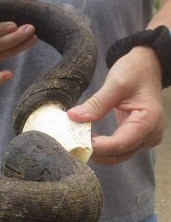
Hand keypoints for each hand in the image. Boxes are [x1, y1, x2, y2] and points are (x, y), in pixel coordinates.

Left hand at [68, 46, 164, 164]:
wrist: (147, 65)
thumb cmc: (135, 71)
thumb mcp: (115, 84)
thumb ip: (96, 104)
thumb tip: (73, 117)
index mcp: (148, 121)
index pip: (120, 144)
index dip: (98, 147)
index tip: (77, 143)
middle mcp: (149, 135)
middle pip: (119, 154)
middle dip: (95, 152)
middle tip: (72, 143)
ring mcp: (144, 138)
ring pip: (117, 155)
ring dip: (97, 152)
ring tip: (77, 140)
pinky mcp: (136, 137)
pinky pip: (118, 149)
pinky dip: (102, 147)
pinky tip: (87, 138)